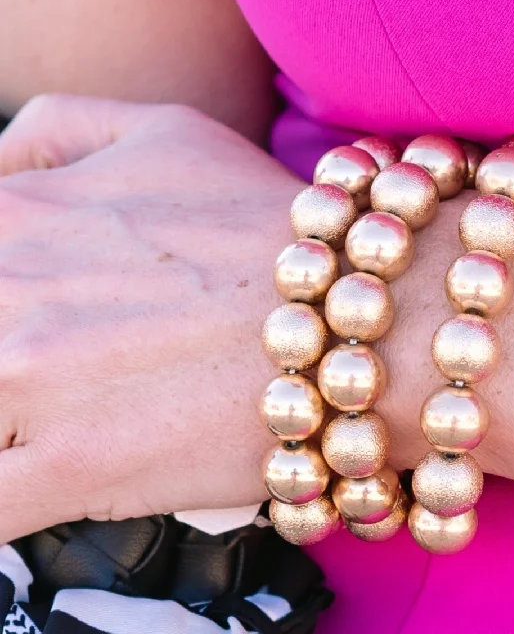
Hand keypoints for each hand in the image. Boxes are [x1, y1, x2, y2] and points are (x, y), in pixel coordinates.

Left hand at [0, 95, 300, 541]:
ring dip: (15, 426)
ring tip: (72, 421)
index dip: (15, 300)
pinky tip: (52, 481)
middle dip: (19, 362)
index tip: (47, 321)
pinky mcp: (70, 470)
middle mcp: (5, 290)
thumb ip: (57, 132)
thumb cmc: (270, 225)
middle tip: (88, 366)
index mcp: (15, 214)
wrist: (358, 314)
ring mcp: (25, 385)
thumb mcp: (165, 131)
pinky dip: (7, 501)